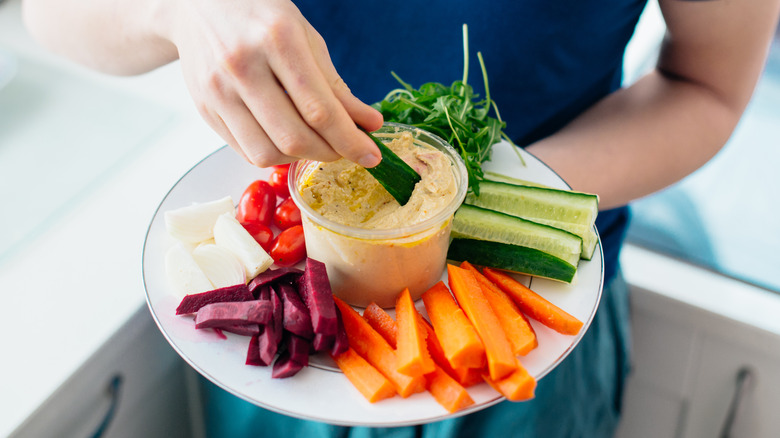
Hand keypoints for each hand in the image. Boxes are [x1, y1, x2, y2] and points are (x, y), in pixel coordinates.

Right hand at [164, 0, 382, 166]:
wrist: (199, 5)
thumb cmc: (260, 17)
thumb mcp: (306, 38)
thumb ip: (336, 85)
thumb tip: (368, 125)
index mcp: (277, 40)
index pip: (320, 109)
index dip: (350, 140)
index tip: (371, 155)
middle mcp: (243, 66)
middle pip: (294, 137)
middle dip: (330, 153)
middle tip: (347, 151)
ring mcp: (218, 90)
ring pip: (268, 152)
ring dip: (301, 157)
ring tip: (315, 142)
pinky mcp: (205, 109)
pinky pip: (246, 150)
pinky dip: (275, 152)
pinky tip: (287, 137)